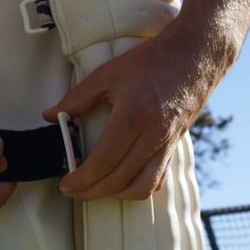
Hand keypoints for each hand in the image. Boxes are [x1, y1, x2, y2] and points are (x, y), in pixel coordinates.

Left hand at [42, 26, 231, 200]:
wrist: (197, 53)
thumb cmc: (152, 60)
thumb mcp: (108, 74)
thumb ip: (77, 98)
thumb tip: (51, 116)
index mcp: (133, 116)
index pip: (102, 162)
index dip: (81, 179)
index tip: (66, 183)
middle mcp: (153, 135)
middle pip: (119, 180)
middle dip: (91, 191)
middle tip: (73, 190)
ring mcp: (168, 143)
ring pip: (142, 187)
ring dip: (116, 195)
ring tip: (96, 189)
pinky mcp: (176, 145)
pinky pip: (158, 178)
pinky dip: (139, 187)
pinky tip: (123, 182)